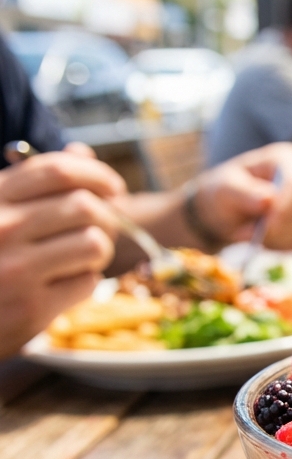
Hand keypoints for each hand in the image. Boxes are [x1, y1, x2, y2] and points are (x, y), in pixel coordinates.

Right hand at [0, 152, 124, 357]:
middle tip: (104, 230)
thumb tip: (81, 151)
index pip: (57, 170)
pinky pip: (88, 282)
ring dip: (100, 251)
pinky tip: (64, 285)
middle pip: (85, 207)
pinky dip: (85, 282)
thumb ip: (37, 182)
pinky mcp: (32, 307)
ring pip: (95, 243)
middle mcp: (2, 228)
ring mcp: (16, 269)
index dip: (96, 174)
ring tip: (83, 258)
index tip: (113, 188)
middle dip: (108, 217)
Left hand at [190, 142, 291, 249]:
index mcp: (285, 158)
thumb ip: (244, 193)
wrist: (228, 210)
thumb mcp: (225, 188)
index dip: (285, 206)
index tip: (267, 224)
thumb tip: (268, 200)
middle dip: (281, 226)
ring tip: (256, 235)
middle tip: (257, 235)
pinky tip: (265, 240)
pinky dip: (281, 245)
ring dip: (278, 238)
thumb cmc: (226, 191)